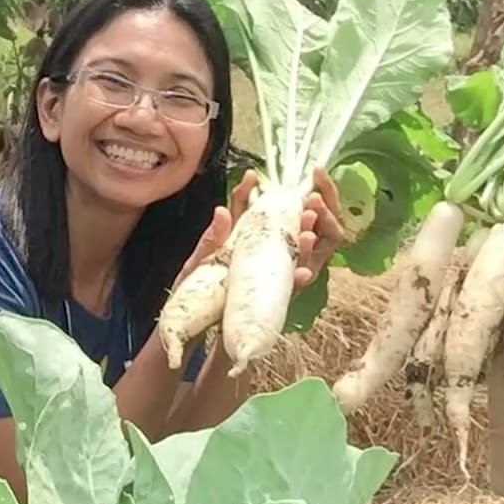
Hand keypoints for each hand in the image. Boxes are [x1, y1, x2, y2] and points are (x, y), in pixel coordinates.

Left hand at [176, 168, 344, 293]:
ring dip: (305, 243)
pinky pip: (291, 286)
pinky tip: (303, 274)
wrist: (193, 328)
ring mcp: (268, 273)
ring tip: (310, 234)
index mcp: (238, 239)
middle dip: (300, 215)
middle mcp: (259, 253)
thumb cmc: (197, 291)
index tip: (252, 175)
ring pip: (295, 254)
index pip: (247, 209)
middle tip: (309, 204)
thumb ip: (211, 239)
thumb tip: (220, 211)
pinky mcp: (272, 296)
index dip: (250, 192)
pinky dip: (298, 279)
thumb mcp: (201, 262)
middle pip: (285, 228)